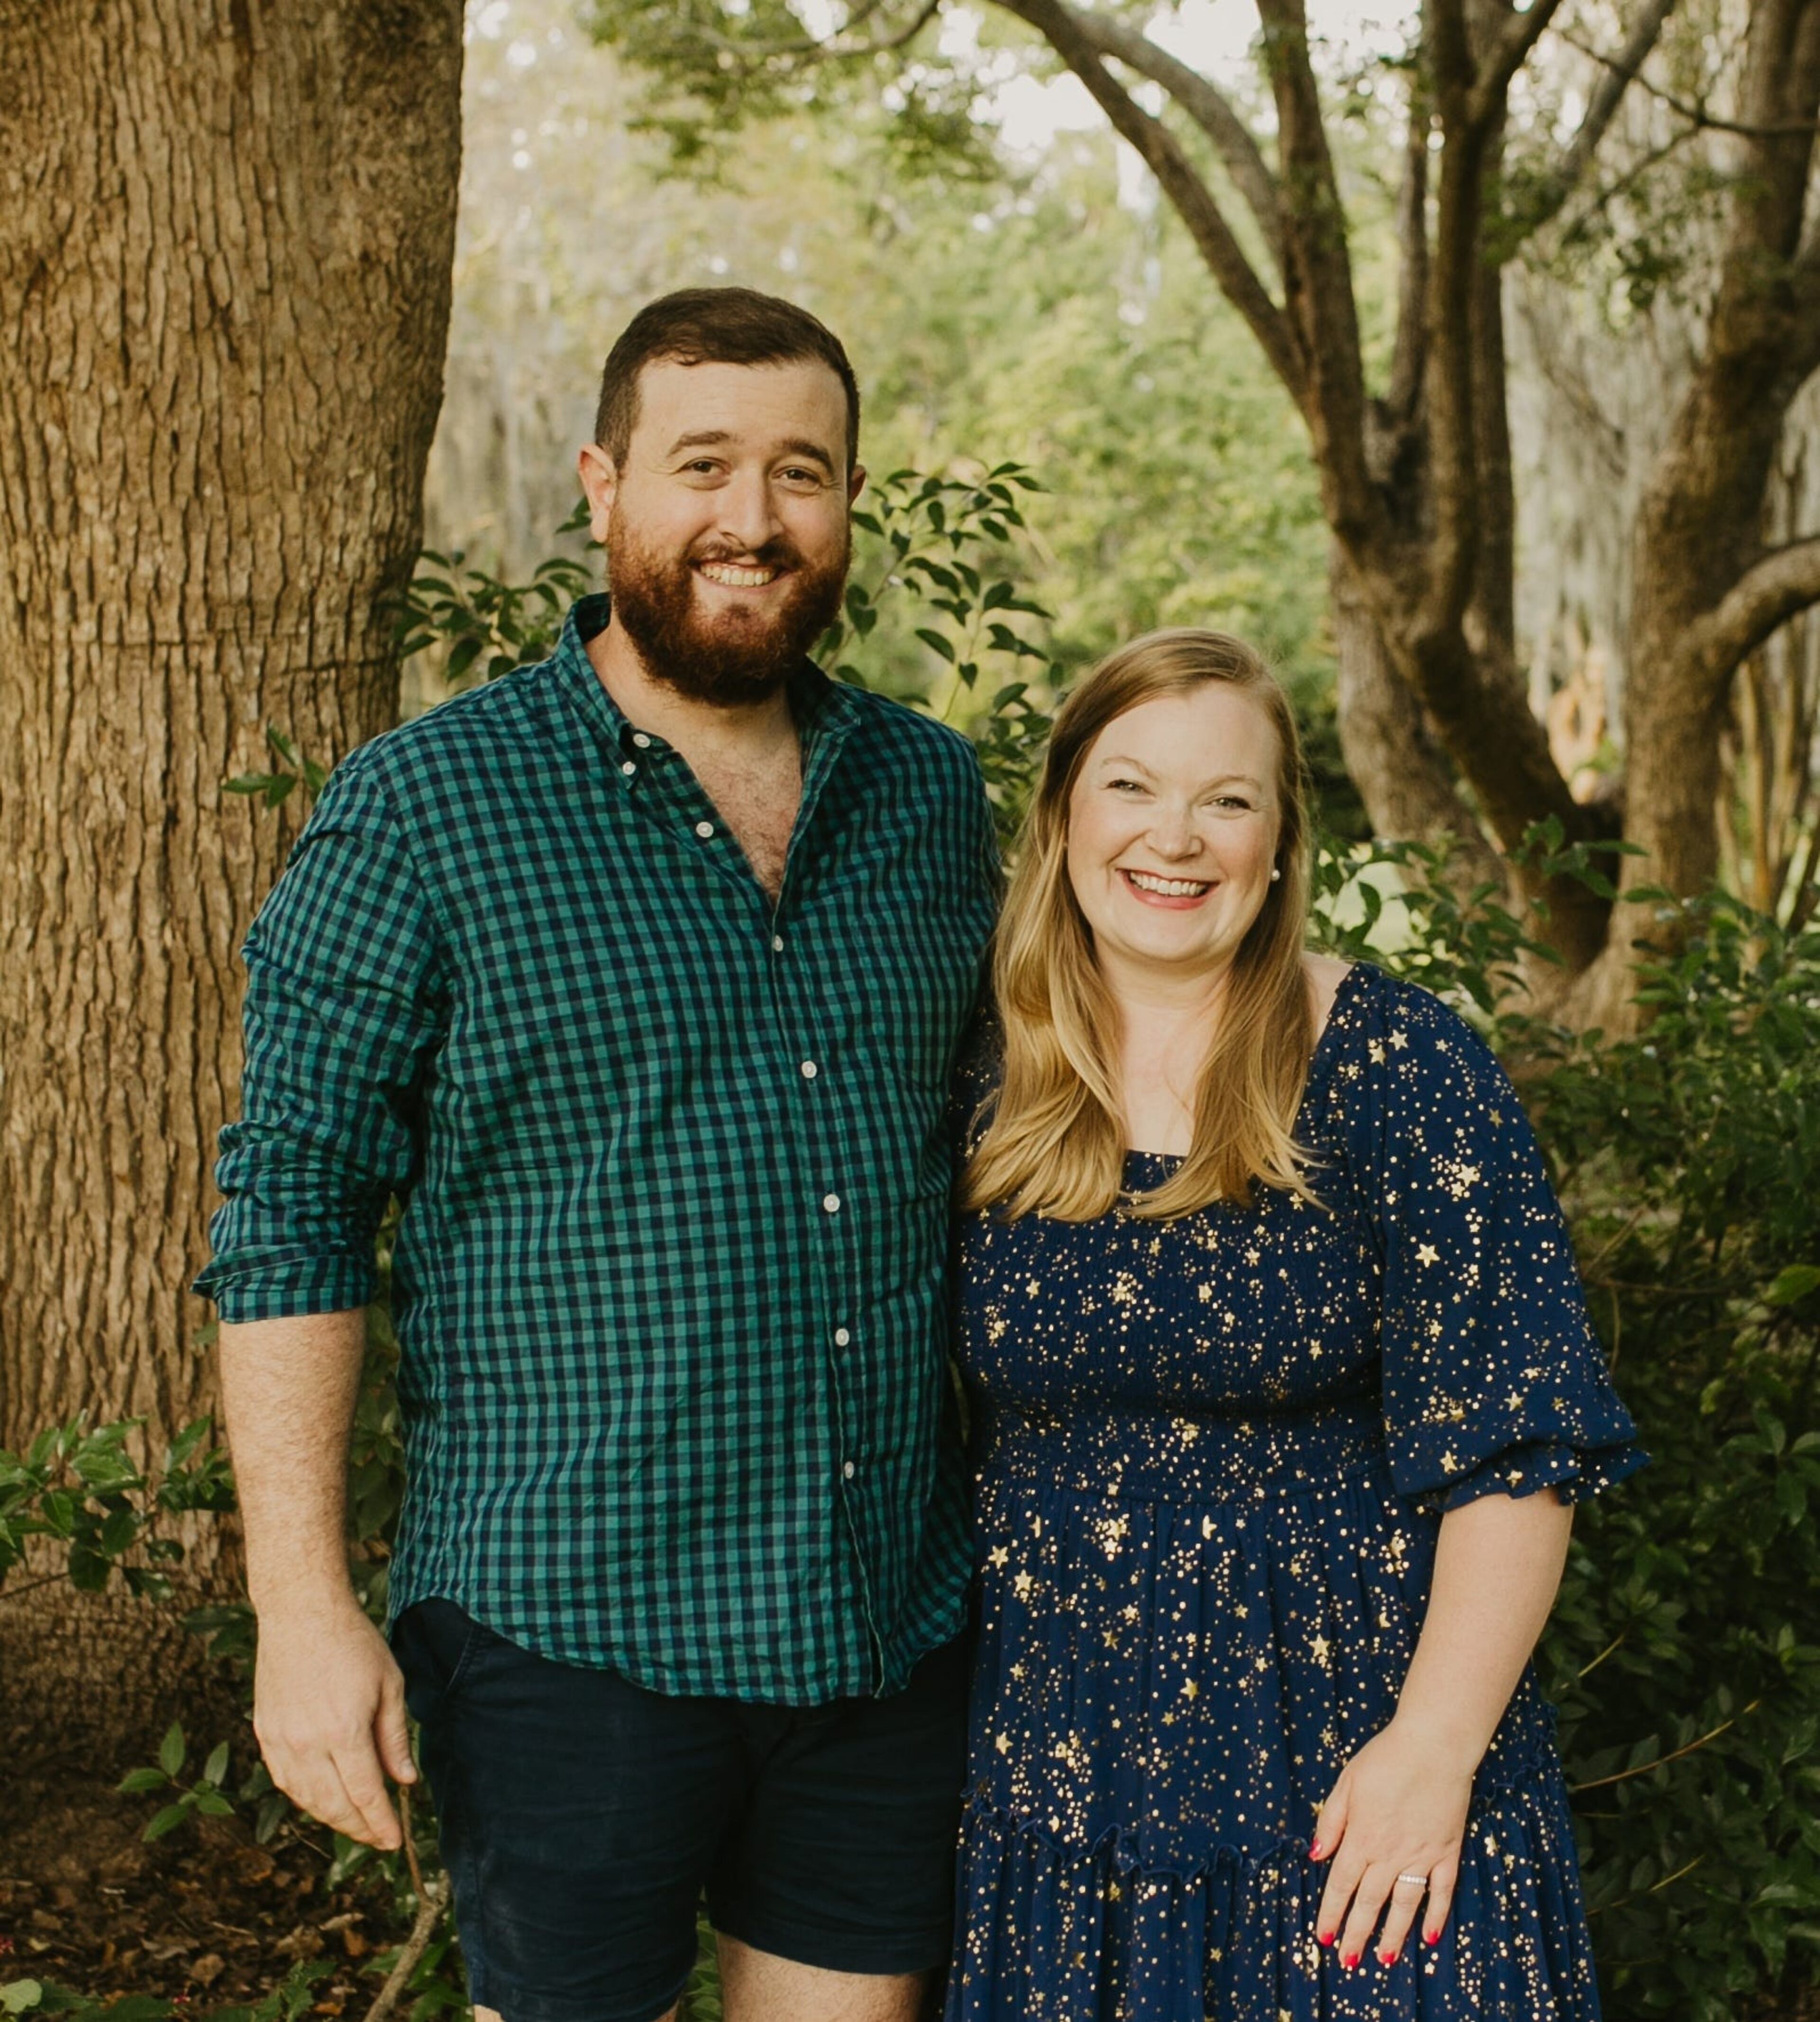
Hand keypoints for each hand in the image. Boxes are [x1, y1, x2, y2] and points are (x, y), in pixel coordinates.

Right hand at [252, 1594, 416, 1849]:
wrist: (301, 1613)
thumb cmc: (353, 1643)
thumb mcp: (389, 1684)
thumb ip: (394, 1738)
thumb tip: (404, 1782)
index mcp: (344, 1731)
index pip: (365, 1795)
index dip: (380, 1824)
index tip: (395, 1841)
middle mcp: (308, 1744)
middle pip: (334, 1806)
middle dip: (359, 1828)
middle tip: (379, 1838)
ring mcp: (281, 1741)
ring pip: (306, 1800)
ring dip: (332, 1818)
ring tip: (356, 1823)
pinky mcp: (265, 1734)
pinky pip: (285, 1781)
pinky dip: (305, 1798)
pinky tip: (323, 1800)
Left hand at [1309, 1715, 1472, 1968]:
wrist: (1433, 1745)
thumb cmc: (1385, 1758)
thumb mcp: (1346, 1783)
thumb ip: (1331, 1822)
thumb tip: (1316, 1855)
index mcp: (1362, 1837)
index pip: (1341, 1884)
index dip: (1330, 1912)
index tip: (1322, 1937)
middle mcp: (1390, 1853)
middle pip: (1370, 1902)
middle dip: (1356, 1933)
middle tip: (1348, 1960)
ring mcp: (1422, 1856)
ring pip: (1404, 1905)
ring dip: (1393, 1934)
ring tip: (1384, 1959)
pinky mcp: (1447, 1851)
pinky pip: (1442, 1891)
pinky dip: (1437, 1916)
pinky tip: (1430, 1937)